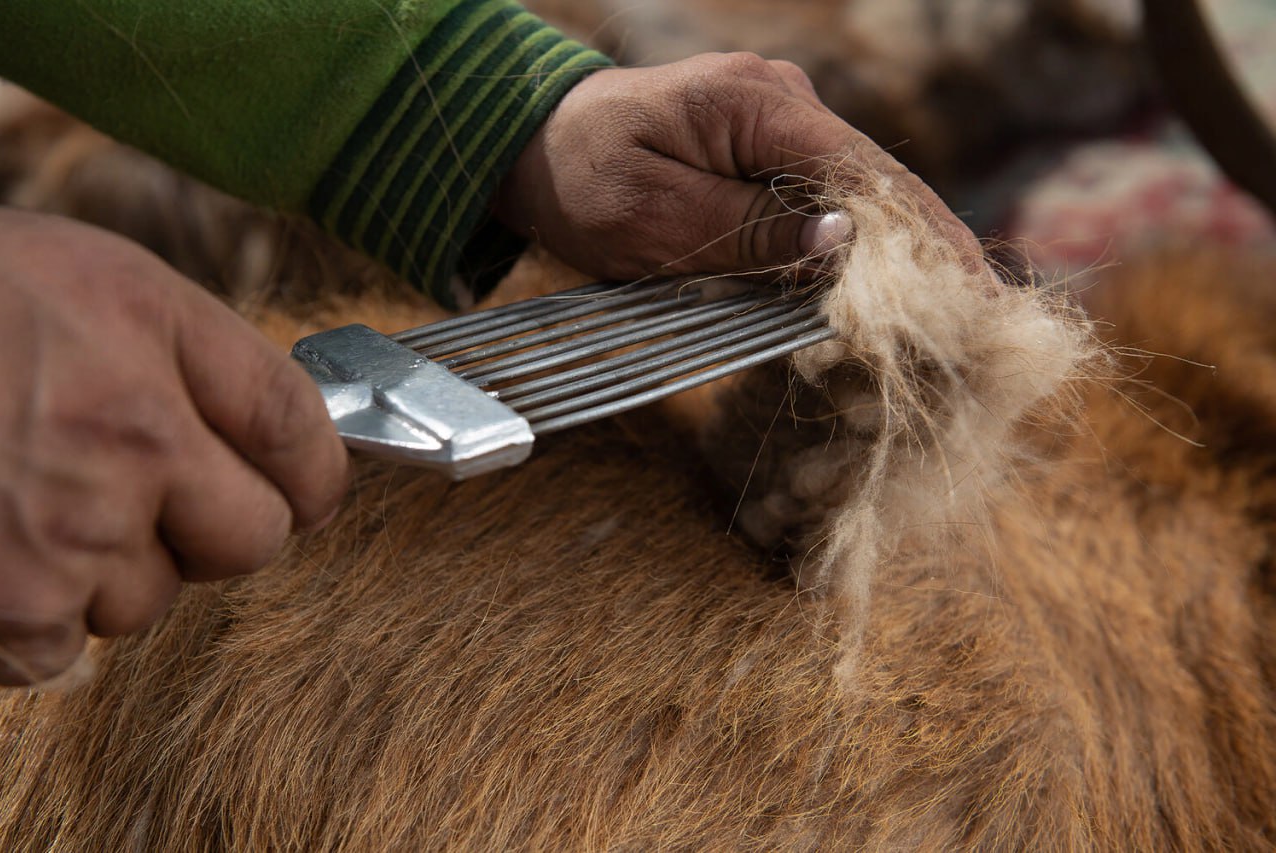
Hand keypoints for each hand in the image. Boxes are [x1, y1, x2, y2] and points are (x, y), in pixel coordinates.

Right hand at [0, 209, 348, 685]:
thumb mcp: (101, 283)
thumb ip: (210, 360)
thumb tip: (296, 452)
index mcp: (146, 346)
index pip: (300, 438)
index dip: (315, 471)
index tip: (303, 485)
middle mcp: (118, 448)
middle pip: (255, 538)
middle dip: (220, 520)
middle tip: (148, 482)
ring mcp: (55, 544)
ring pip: (153, 597)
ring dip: (114, 563)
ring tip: (29, 494)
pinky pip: (69, 649)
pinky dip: (39, 615)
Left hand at [495, 52, 979, 278]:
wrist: (533, 145)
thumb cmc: (580, 178)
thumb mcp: (652, 215)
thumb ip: (746, 229)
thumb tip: (844, 245)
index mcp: (758, 104)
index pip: (864, 171)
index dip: (924, 234)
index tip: (973, 291)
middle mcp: (782, 104)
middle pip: (873, 184)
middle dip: (924, 252)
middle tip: (978, 322)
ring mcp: (776, 128)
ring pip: (851, 198)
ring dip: (890, 257)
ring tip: (944, 318)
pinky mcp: (763, 157)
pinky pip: (819, 205)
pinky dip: (848, 251)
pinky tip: (879, 294)